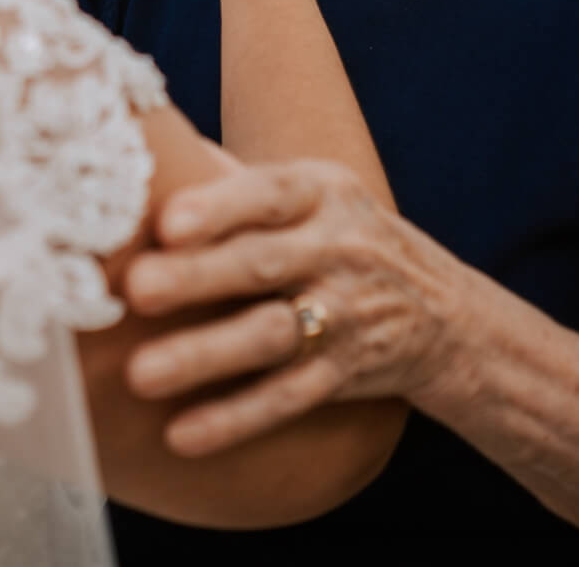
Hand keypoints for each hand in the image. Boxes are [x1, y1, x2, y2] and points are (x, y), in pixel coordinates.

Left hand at [118, 160, 470, 457]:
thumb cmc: (335, 236)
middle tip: (136, 288)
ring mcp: (345, 314)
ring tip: (140, 374)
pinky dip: (235, 417)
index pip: (269, 194)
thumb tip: (140, 142)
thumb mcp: (311, 192)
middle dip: (198, 276)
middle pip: (262, 263)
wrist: (442, 311)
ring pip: (271, 336)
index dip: (219, 206)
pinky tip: (182, 435)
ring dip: (205, 355)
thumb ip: (237, 180)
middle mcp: (337, 249)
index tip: (168, 222)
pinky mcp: (344, 373)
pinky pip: (287, 397)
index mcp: (320, 193)